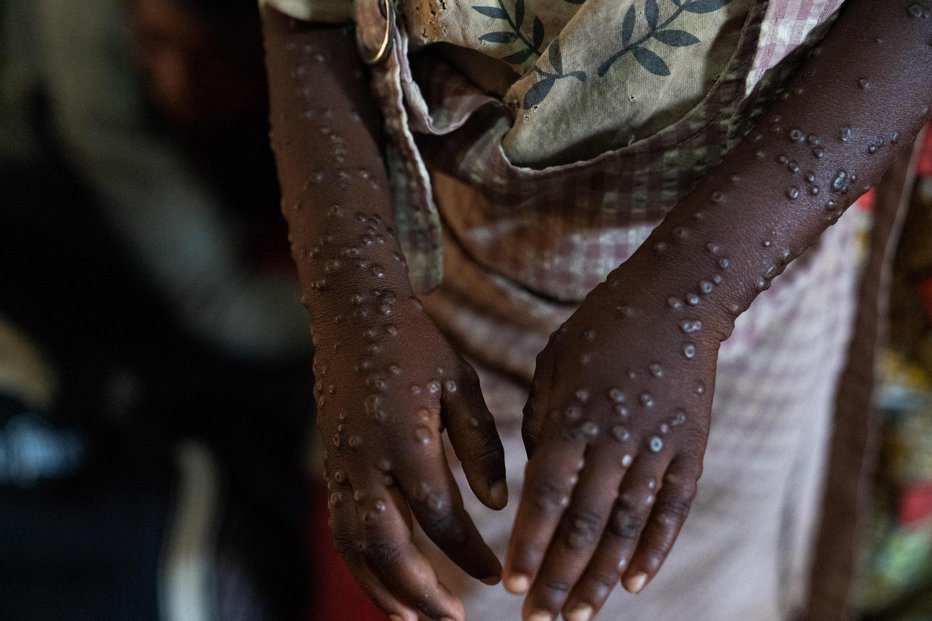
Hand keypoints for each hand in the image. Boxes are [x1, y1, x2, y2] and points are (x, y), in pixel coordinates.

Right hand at [315, 291, 506, 620]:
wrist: (352, 314)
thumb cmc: (416, 345)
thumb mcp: (462, 384)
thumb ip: (482, 445)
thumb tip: (497, 504)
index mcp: (407, 439)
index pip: (441, 518)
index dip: (471, 554)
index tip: (499, 575)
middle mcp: (367, 460)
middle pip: (388, 547)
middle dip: (421, 592)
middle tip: (453, 620)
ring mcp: (342, 465)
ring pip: (354, 545)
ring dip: (382, 588)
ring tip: (413, 618)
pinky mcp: (332, 464)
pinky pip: (342, 526)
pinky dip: (361, 562)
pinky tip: (383, 579)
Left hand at [504, 259, 721, 620]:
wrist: (677, 296)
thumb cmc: (602, 324)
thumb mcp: (553, 361)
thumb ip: (541, 421)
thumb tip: (536, 475)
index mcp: (573, 415)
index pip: (546, 496)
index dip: (530, 545)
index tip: (512, 586)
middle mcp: (614, 439)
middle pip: (584, 524)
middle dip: (558, 577)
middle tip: (538, 620)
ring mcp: (657, 446)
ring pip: (626, 526)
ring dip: (602, 576)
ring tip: (580, 614)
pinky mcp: (691, 448)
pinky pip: (672, 508)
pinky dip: (655, 548)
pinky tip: (637, 583)